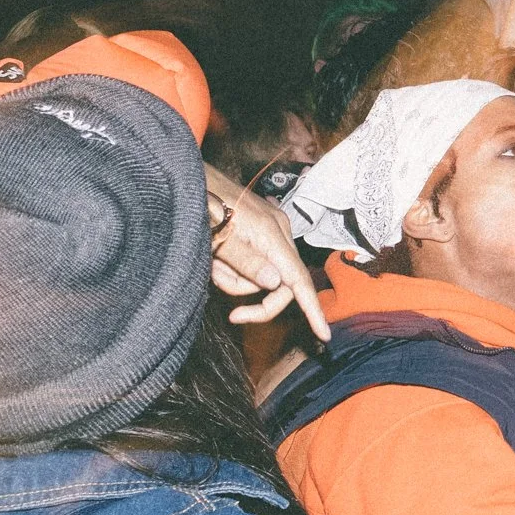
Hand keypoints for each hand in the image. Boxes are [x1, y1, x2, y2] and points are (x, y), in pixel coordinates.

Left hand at [203, 165, 330, 339]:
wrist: (191, 179)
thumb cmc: (200, 204)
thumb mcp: (216, 238)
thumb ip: (246, 261)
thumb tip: (276, 283)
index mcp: (271, 235)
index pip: (297, 279)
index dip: (311, 308)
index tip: (324, 335)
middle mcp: (279, 233)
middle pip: (279, 283)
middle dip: (251, 295)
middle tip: (231, 314)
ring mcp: (271, 230)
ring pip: (261, 276)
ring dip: (235, 278)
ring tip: (212, 261)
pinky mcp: (261, 230)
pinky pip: (254, 262)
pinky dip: (234, 266)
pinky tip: (217, 251)